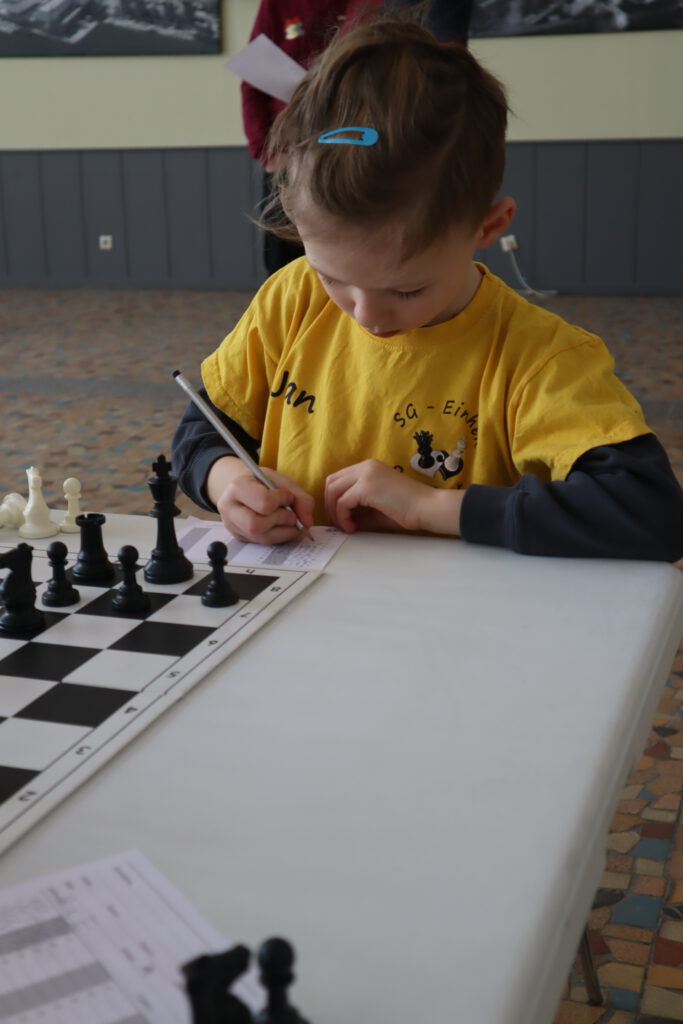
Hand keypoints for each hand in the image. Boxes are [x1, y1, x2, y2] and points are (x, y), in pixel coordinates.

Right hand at [207, 457, 313, 544]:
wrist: (244, 487)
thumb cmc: (262, 482)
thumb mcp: (281, 481)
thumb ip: (300, 498)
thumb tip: (307, 522)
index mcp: (237, 487)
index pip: (263, 502)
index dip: (282, 501)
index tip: (287, 496)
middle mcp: (230, 508)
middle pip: (256, 525)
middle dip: (281, 519)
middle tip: (290, 513)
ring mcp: (233, 526)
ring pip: (261, 537)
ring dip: (283, 530)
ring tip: (288, 519)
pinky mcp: (241, 537)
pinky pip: (263, 543)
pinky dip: (280, 536)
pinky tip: (283, 526)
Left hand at [324, 459, 464, 535]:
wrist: (428, 508)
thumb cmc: (408, 510)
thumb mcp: (378, 509)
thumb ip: (360, 511)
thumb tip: (344, 521)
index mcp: (370, 467)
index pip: (340, 478)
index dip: (335, 499)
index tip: (341, 517)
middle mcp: (366, 466)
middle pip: (332, 482)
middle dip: (330, 504)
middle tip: (338, 523)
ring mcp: (366, 474)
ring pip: (333, 490)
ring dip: (334, 512)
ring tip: (346, 527)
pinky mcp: (366, 486)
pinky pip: (342, 502)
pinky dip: (343, 517)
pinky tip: (352, 528)